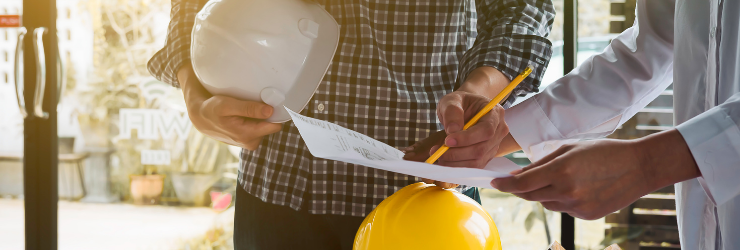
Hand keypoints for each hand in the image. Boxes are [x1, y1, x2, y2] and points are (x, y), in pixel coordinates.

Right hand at [178, 63, 281, 149]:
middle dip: (267, 115)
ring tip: (247, 108)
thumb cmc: (213, 109)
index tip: (274, 103)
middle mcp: (251, 142)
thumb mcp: (228, 105)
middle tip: (257, 102)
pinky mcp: (248, 140)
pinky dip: (255, 120)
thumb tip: (270, 110)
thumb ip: (249, 109)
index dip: (276, 114)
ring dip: (260, 117)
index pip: (275, 126)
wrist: (200, 118)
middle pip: (271, 126)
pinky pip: (258, 128)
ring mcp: (249, 142)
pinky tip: (244, 114)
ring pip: (265, 127)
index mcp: (248, 135)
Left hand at [403, 91, 507, 187]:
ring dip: (455, 162)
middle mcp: (499, 131)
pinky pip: (473, 167)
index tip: (447, 140)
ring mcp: (494, 145)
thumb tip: (452, 131)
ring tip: (438, 155)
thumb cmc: (459, 103)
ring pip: (477, 161)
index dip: (467, 138)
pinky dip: (457, 166)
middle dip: (457, 153)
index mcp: (495, 113)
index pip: (486, 130)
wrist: (464, 109)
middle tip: (437, 151)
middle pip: (481, 149)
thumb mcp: (452, 100)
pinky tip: (445, 160)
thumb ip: (452, 111)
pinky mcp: (486, 156)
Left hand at [491, 130, 699, 219]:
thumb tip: (517, 175)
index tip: (494, 183)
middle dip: (521, 188)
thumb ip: (541, 163)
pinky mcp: (586, 215)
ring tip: (564, 177)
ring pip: (546, 203)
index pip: (521, 184)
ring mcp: (577, 207)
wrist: (639, 167)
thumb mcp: (569, 149)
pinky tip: (579, 187)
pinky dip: (562, 199)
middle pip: (530, 196)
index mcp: (560, 171)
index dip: (504, 185)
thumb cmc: (603, 152)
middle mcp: (567, 192)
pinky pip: (563, 208)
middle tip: (518, 179)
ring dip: (544, 192)